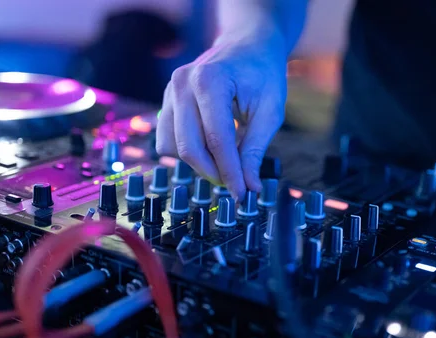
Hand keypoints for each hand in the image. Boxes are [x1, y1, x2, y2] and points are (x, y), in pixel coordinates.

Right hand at [156, 26, 287, 200]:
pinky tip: (211, 149)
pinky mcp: (166, 100)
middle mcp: (182, 84)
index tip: (242, 195)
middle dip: (213, 173)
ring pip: (172, 146)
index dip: (229, 172)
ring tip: (227, 164)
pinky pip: (167, 139)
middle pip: (189, 146)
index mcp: (210, 80)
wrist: (248, 44)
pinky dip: (187, 152)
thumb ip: (255, 149)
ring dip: (199, 164)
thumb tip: (248, 187)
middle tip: (237, 186)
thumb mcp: (270, 111)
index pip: (217, 139)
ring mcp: (170, 91)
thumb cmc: (263, 74)